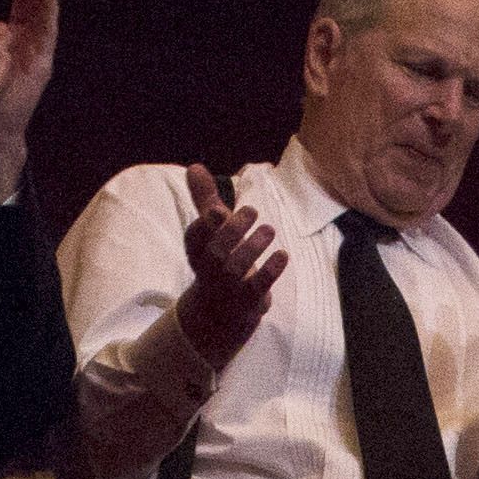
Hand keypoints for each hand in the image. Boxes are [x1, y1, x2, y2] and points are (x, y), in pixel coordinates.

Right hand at [170, 163, 286, 375]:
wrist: (222, 312)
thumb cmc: (218, 260)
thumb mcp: (211, 230)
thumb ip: (205, 199)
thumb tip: (195, 166)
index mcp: (196, 252)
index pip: (195, 238)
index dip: (205, 225)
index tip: (217, 210)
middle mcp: (208, 271)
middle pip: (217, 252)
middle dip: (234, 230)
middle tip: (253, 210)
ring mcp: (228, 290)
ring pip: (237, 269)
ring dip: (254, 246)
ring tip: (269, 229)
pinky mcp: (248, 302)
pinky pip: (258, 288)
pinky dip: (271, 270)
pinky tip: (283, 254)